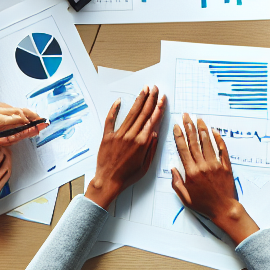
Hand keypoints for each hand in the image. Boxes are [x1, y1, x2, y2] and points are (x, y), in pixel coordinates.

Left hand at [85, 87, 166, 209]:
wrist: (108, 181)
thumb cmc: (128, 176)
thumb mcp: (146, 165)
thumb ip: (151, 148)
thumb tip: (155, 133)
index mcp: (142, 143)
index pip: (153, 120)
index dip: (158, 108)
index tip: (162, 99)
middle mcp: (131, 136)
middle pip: (143, 113)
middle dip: (150, 99)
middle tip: (155, 88)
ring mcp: (118, 135)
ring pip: (130, 114)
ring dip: (138, 100)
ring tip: (144, 90)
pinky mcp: (107, 136)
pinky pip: (110, 120)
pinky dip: (114, 110)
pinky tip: (119, 101)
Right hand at [170, 113, 258, 243]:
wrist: (224, 209)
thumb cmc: (204, 205)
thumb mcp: (185, 197)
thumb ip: (177, 183)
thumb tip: (173, 169)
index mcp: (191, 172)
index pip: (183, 149)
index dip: (179, 136)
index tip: (177, 125)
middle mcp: (203, 165)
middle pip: (194, 142)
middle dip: (189, 127)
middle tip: (186, 115)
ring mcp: (215, 164)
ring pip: (208, 142)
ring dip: (202, 129)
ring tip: (198, 119)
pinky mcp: (226, 166)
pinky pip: (222, 149)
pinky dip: (218, 139)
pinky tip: (214, 130)